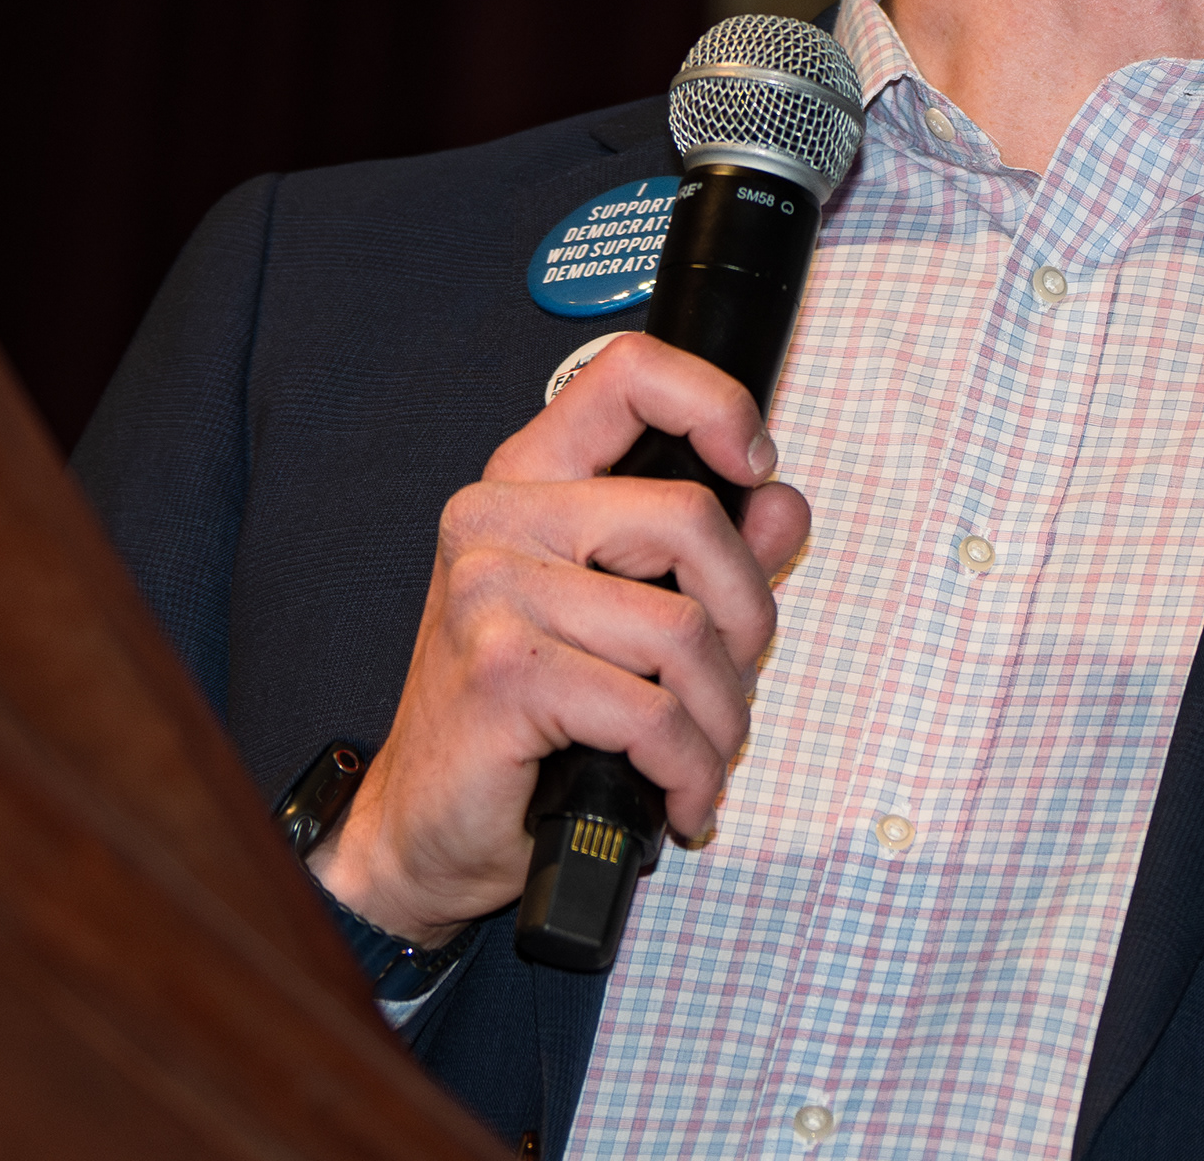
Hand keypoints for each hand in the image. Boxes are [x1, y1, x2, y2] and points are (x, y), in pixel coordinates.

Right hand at [308, 332, 811, 942]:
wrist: (424, 829)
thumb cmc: (521, 723)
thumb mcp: (620, 619)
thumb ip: (706, 553)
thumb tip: (780, 505)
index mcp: (527, 481)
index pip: (628, 375)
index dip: (715, 404)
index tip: (754, 464)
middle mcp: (498, 519)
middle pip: (690, 518)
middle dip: (747, 616)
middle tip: (731, 678)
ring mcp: (490, 592)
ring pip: (684, 631)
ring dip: (721, 718)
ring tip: (701, 755)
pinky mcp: (503, 674)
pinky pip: (653, 714)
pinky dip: (689, 770)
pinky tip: (679, 797)